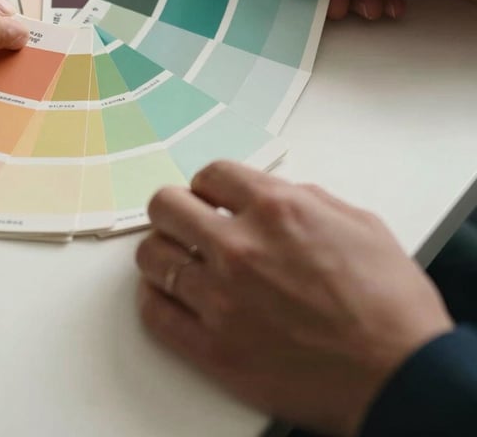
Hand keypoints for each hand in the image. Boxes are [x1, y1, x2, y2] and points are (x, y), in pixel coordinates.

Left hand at [136, 162, 452, 435]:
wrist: (400, 378)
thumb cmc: (390, 306)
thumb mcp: (359, 224)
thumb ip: (306, 200)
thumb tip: (274, 195)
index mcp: (276, 209)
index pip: (209, 174)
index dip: (208, 184)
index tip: (209, 196)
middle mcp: (239, 246)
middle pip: (165, 206)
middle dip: (175, 208)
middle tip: (185, 221)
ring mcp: (220, 298)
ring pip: (152, 256)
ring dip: (163, 252)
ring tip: (178, 259)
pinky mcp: (212, 347)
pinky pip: (154, 311)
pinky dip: (155, 297)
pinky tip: (170, 294)